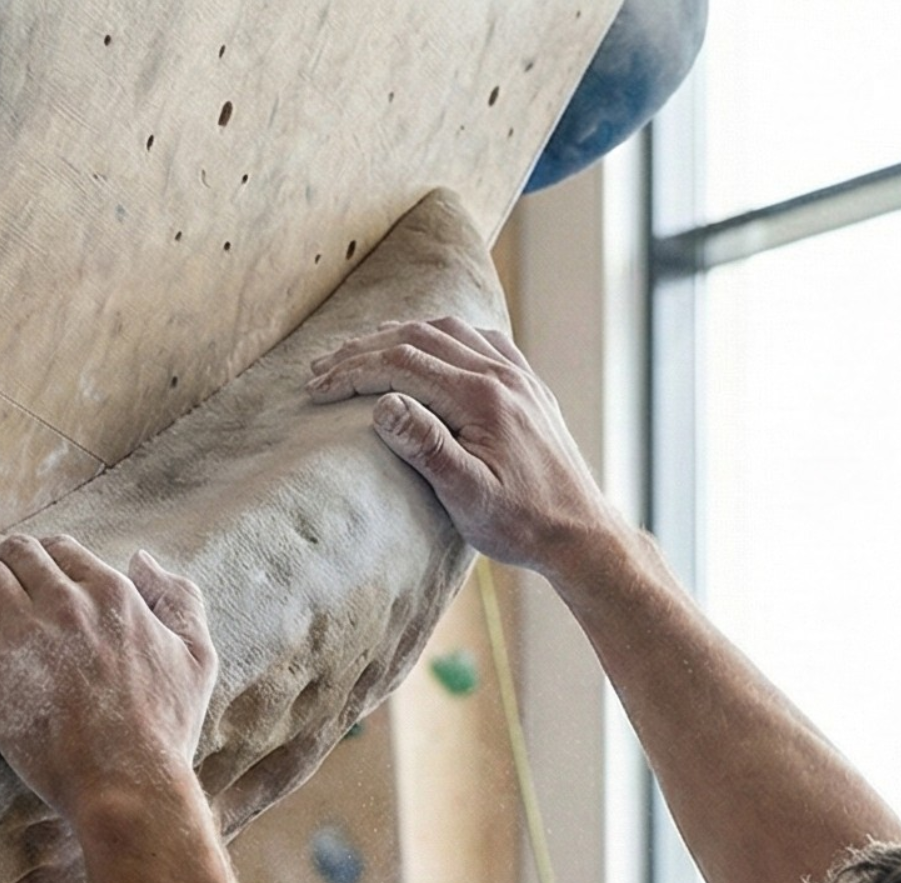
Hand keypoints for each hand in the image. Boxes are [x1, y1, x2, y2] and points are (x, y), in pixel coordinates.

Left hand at [0, 534, 215, 822]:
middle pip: (18, 552)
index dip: (39, 551)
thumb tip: (143, 560)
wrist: (128, 785)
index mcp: (114, 595)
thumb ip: (180, 602)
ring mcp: (27, 628)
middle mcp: (68, 601)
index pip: (63, 551)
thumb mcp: (197, 660)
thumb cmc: (166, 733)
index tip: (23, 561)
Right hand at [306, 317, 623, 578]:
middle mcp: (501, 375)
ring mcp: (518, 375)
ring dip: (399, 335)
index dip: (354, 371)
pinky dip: (441, 335)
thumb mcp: (469, 499)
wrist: (582, 534)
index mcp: (482, 398)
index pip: (403, 363)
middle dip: (364, 349)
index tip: (318, 387)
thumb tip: (382, 403)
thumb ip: (427, 448)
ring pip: (448, 331)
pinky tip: (425, 345)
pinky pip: (479, 339)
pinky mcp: (527, 385)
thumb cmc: (522, 526)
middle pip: (419, 337)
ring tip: (360, 351)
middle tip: (322, 367)